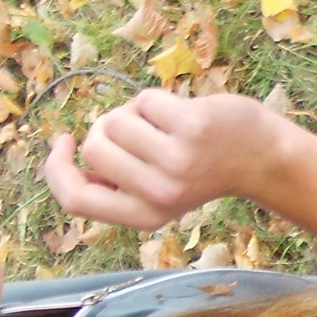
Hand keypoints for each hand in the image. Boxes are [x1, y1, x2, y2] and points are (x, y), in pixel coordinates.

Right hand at [42, 90, 285, 231]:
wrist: (260, 157)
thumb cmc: (200, 169)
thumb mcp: (156, 193)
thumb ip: (117, 186)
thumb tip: (73, 160)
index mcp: (143, 217)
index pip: (75, 199)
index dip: (56, 169)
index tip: (64, 144)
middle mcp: (158, 194)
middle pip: (93, 148)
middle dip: (106, 130)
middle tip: (139, 134)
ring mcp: (175, 161)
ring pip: (115, 120)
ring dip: (132, 113)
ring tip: (163, 125)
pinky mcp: (190, 128)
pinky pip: (143, 100)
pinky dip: (156, 100)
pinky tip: (181, 113)